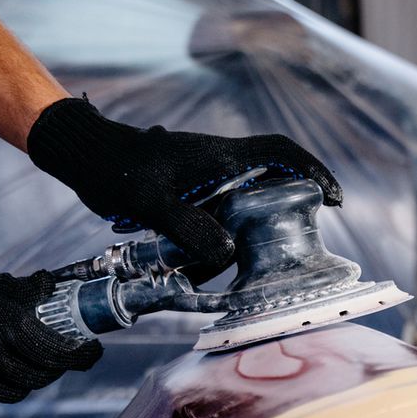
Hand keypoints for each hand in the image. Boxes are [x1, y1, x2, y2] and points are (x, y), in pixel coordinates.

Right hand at [0, 232, 101, 406]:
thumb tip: (28, 293)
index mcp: (1, 316)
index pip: (60, 349)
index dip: (83, 354)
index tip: (92, 349)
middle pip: (41, 376)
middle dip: (56, 367)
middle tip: (61, 354)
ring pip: (12, 391)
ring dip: (25, 379)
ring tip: (27, 361)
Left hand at [26, 96, 341, 273]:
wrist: (85, 156)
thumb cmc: (116, 168)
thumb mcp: (151, 202)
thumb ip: (190, 228)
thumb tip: (228, 255)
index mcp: (221, 158)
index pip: (281, 153)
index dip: (312, 171)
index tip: (331, 198)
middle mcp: (221, 167)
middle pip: (271, 184)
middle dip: (283, 214)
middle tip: (289, 245)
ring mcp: (207, 181)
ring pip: (244, 207)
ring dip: (246, 234)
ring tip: (235, 264)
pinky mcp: (192, 194)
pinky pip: (218, 219)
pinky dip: (217, 242)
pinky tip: (201, 264)